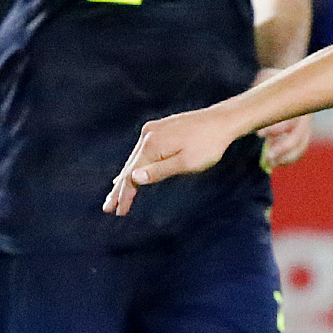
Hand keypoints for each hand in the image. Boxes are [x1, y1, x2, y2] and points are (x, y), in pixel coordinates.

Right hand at [106, 106, 247, 216]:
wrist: (223, 120)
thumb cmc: (209, 145)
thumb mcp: (186, 162)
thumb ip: (159, 171)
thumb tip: (133, 178)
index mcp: (151, 145)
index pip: (131, 176)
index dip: (124, 195)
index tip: (117, 212)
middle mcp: (147, 135)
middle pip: (129, 167)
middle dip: (119, 190)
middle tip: (108, 208)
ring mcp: (153, 130)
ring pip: (135, 159)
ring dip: (126, 178)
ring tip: (115, 196)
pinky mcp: (160, 129)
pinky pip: (143, 151)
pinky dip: (136, 165)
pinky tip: (131, 172)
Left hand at [250, 67, 311, 169]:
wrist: (287, 78)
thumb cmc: (272, 79)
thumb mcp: (266, 78)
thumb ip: (258, 89)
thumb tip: (244, 102)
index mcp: (297, 102)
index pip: (291, 120)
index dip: (277, 130)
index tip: (260, 135)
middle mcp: (304, 115)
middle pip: (300, 137)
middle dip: (284, 148)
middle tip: (268, 156)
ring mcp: (306, 125)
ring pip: (302, 146)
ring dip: (288, 157)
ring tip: (270, 163)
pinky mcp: (302, 133)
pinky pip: (300, 150)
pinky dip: (289, 159)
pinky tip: (275, 162)